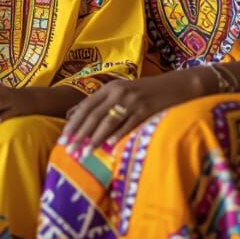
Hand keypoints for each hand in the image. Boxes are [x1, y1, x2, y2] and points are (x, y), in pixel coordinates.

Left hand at [61, 71, 205, 156]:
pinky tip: (110, 146)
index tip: (63, 139)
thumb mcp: (121, 92)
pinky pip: (129, 124)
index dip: (73, 123)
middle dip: (79, 134)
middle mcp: (118, 92)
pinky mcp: (146, 109)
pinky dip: (119, 135)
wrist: (176, 85)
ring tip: (85, 153)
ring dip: (95, 138)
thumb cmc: (145, 92)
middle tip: (68, 150)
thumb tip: (73, 113)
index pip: (86, 106)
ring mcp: (133, 100)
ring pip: (109, 121)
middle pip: (94, 115)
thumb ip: (100, 103)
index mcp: (110, 88)